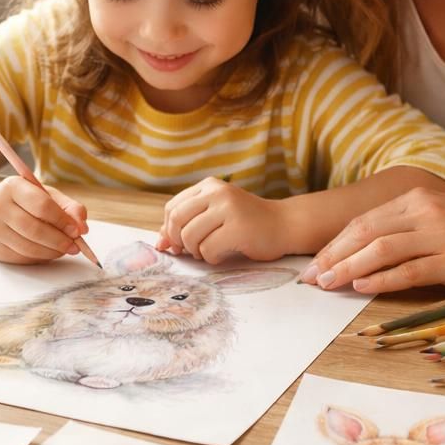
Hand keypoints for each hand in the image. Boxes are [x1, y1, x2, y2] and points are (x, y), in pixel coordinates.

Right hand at [0, 176, 88, 263]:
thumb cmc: (22, 201)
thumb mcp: (45, 194)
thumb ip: (68, 207)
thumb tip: (82, 226)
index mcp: (12, 186)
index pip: (41, 205)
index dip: (62, 220)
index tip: (77, 230)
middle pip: (34, 229)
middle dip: (59, 240)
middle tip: (75, 246)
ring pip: (28, 247)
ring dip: (52, 252)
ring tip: (65, 249)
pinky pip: (22, 257)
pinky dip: (40, 257)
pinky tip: (49, 252)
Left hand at [158, 177, 286, 262]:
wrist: (284, 224)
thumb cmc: (246, 223)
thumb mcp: (215, 215)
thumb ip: (188, 224)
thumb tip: (160, 243)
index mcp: (209, 186)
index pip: (172, 207)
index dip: (169, 229)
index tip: (177, 244)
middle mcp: (218, 192)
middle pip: (177, 220)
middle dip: (179, 241)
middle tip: (191, 251)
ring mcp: (229, 209)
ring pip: (190, 236)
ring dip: (196, 252)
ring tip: (210, 252)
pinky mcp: (238, 228)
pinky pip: (208, 249)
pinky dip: (212, 258)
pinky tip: (223, 254)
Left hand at [300, 188, 444, 293]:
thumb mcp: (444, 216)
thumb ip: (410, 227)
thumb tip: (370, 251)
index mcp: (417, 198)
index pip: (363, 220)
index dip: (334, 243)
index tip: (314, 262)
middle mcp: (424, 211)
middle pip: (364, 232)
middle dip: (332, 256)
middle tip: (310, 278)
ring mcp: (439, 235)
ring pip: (381, 250)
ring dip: (348, 268)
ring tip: (327, 284)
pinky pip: (409, 270)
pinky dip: (381, 279)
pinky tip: (361, 287)